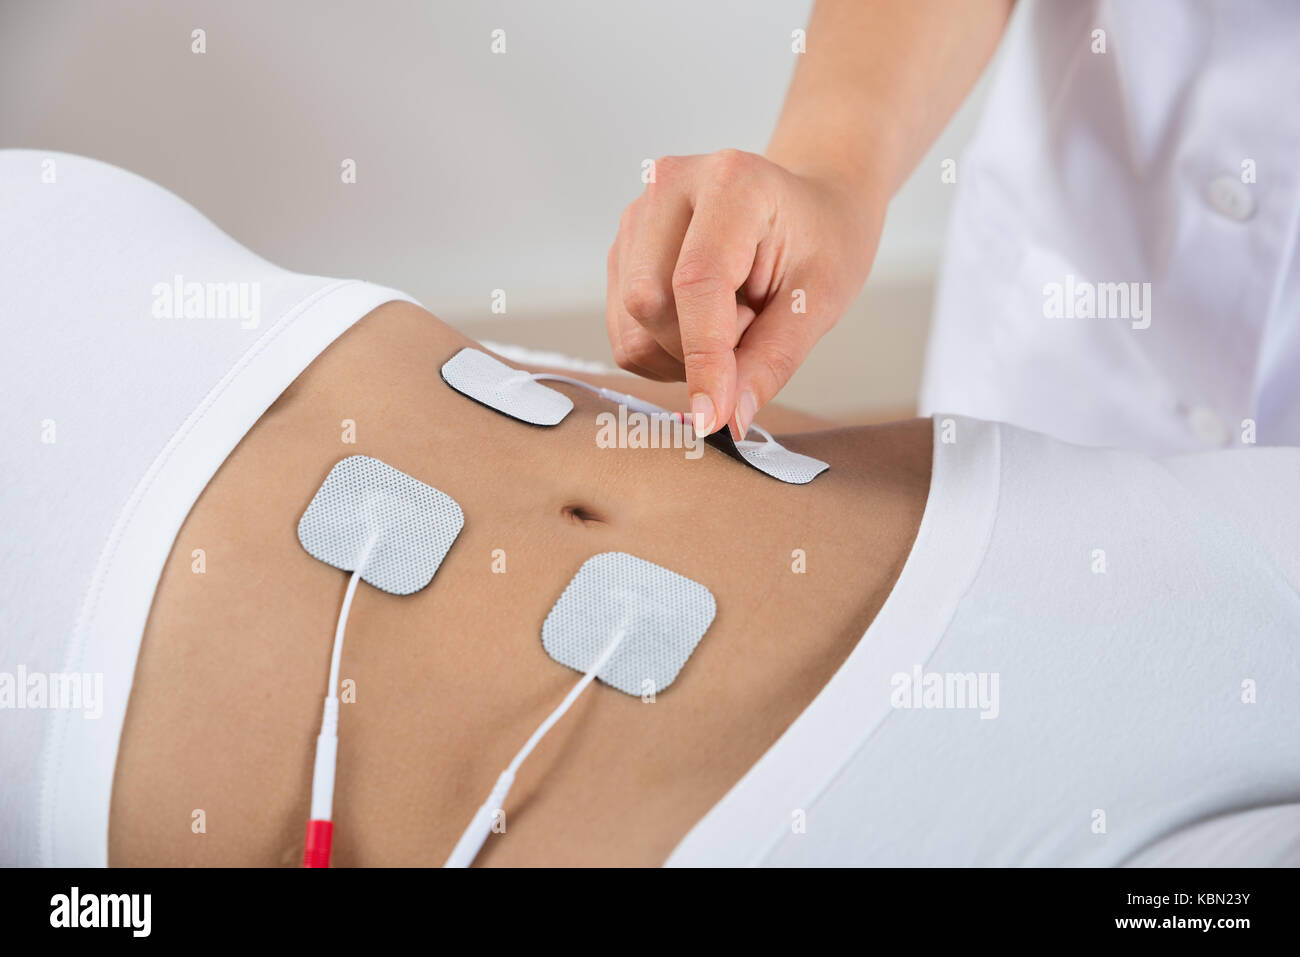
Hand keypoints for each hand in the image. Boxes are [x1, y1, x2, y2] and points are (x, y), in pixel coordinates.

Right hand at [606, 149, 883, 437]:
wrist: (808, 206)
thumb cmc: (822, 242)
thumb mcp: (819, 301)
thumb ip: (772, 360)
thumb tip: (729, 421)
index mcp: (731, 181)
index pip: (697, 281)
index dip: (703, 356)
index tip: (713, 417)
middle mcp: (668, 185)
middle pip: (648, 304)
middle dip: (697, 348)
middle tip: (754, 327)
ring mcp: (636, 217)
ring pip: (631, 326)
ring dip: (681, 352)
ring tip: (733, 318)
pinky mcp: (622, 250)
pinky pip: (626, 332)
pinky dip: (665, 349)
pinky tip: (704, 320)